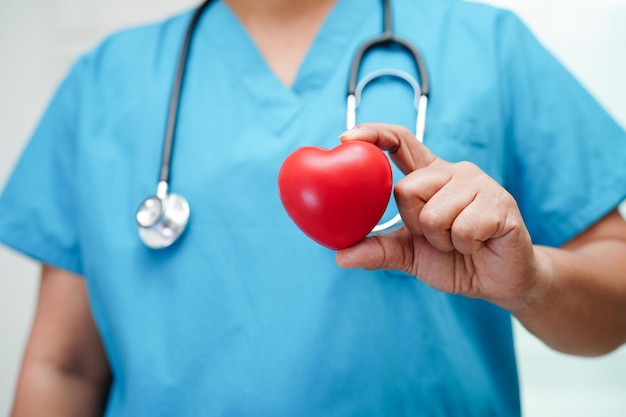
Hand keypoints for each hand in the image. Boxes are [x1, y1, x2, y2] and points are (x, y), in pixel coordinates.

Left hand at [335, 123, 549, 311]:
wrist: (499, 283)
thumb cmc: (455, 261)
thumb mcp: (409, 255)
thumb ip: (378, 250)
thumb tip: (340, 256)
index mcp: (429, 177)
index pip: (401, 141)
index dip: (374, 133)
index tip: (346, 137)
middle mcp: (453, 172)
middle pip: (407, 188)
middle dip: (415, 224)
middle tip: (439, 236)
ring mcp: (480, 184)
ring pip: (434, 213)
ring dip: (442, 240)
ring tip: (461, 242)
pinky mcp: (501, 203)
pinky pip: (463, 227)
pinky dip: (465, 246)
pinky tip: (479, 244)